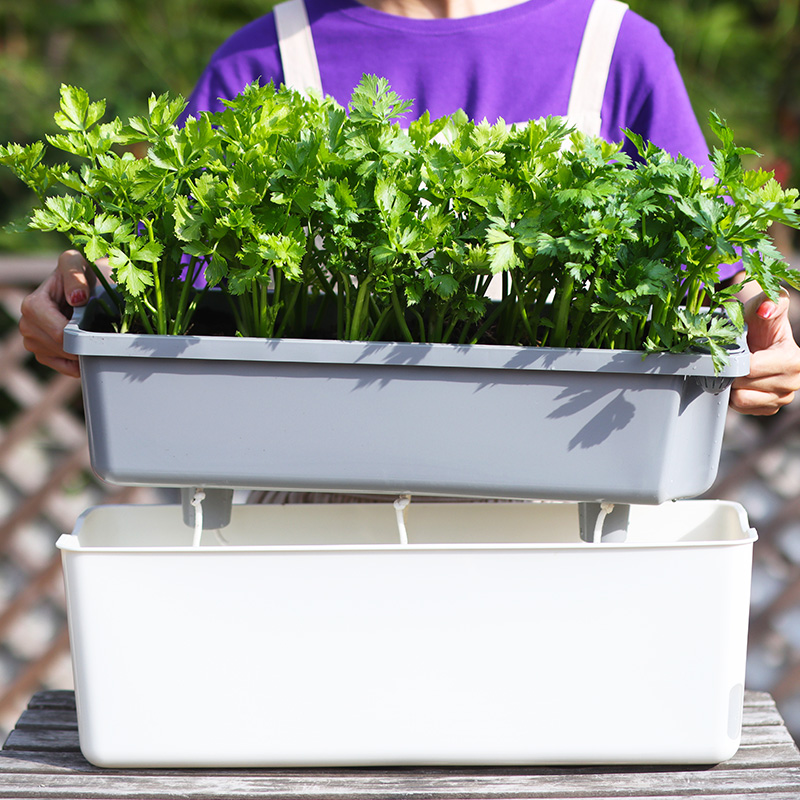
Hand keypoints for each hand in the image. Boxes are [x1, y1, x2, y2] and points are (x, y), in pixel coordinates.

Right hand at [18, 250, 95, 377]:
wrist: (86, 284)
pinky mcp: (42, 352)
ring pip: (61, 358)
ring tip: (91, 334)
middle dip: (82, 343)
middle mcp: (27, 323)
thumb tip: (77, 298)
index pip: (57, 333)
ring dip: (81, 352)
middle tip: (98, 331)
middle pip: (59, 347)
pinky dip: (78, 362)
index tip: (95, 328)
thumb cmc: (81, 272)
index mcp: (33, 304)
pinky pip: (62, 367)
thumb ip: (75, 274)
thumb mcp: (78, 263)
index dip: (79, 335)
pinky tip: (86, 348)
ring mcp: (32, 340)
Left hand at [730, 287, 799, 415]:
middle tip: (733, 359)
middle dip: (733, 372)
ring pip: (742, 399)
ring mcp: (782, 398)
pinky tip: (740, 382)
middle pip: (745, 385)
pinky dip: (734, 396)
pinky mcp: (768, 409)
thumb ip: (769, 301)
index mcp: (795, 360)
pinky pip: (741, 408)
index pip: (753, 368)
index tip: (736, 349)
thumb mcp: (762, 305)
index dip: (737, 359)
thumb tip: (766, 309)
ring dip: (732, 385)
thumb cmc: (759, 321)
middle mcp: (794, 382)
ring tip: (737, 370)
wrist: (756, 337)